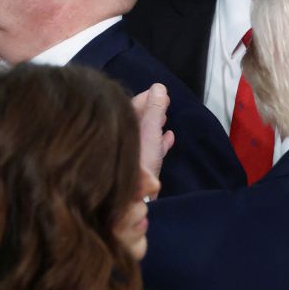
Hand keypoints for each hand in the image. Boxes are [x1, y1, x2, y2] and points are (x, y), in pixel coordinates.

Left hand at [132, 83, 173, 197]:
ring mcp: (130, 157)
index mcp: (119, 130)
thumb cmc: (139, 165)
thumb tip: (159, 87)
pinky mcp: (138, 170)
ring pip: (142, 136)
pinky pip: (149, 150)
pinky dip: (159, 142)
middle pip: (136, 122)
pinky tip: (169, 138)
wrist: (134, 202)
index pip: (130, 107)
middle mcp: (122, 141)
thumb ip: (154, 111)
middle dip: (151, 111)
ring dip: (155, 126)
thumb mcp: (150, 133)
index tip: (159, 91)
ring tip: (165, 119)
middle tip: (164, 102)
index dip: (145, 98)